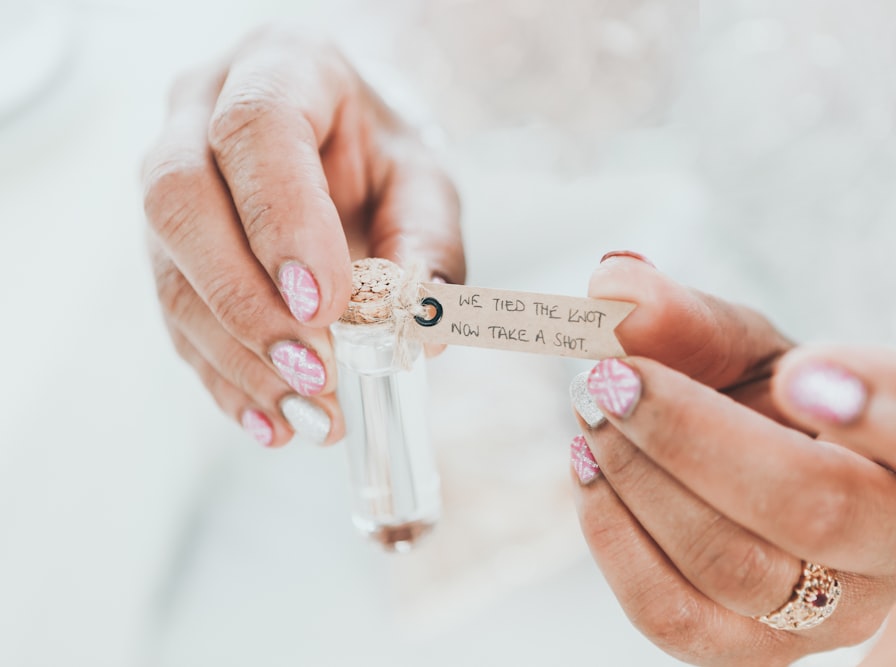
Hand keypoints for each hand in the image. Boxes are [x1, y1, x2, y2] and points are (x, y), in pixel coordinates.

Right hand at [143, 24, 463, 447]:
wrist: (339, 147)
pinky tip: (271, 418)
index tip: (325, 301)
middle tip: (314, 368)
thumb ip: (430, 245)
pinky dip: (223, 376)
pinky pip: (173, 313)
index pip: (256, 128)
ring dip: (235, 353)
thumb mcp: (425, 182)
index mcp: (279, 68)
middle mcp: (200, 112)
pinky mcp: (164, 244)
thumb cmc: (381, 157)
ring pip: (168, 265)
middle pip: (181, 197)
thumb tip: (425, 328)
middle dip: (246, 299)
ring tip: (305, 412)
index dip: (282, 219)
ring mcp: (166, 174)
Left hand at [569, 254, 895, 665]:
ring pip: (735, 565)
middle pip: (814, 506)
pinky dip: (614, 537)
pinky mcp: (758, 651)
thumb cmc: (761, 404)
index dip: (894, 405)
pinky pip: (675, 616)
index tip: (800, 373)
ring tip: (589, 410)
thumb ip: (683, 314)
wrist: (752, 485)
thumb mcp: (739, 346)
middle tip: (610, 377)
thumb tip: (611, 287)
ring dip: (639, 479)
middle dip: (689, 436)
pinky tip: (586, 472)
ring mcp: (838, 610)